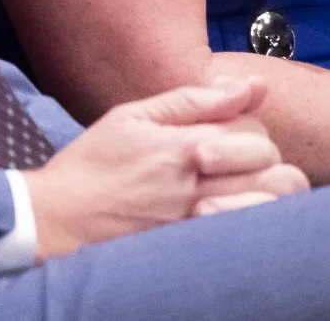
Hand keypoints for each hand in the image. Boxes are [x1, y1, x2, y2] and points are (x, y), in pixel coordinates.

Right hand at [20, 77, 307, 262]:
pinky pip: (247, 231)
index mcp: (184, 146)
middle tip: (236, 159)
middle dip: (262, 157)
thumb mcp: (133, 115)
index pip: (254, 129)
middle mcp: (197, 184)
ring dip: (267, 189)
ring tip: (243, 184)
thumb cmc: (93, 162)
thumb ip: (193, 100)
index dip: (248, 127)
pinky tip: (234, 210)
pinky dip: (254, 217)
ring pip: (270, 200)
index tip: (226, 130)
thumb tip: (251, 84)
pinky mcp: (195, 246)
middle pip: (268, 163)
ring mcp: (198, 220)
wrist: (59, 218)